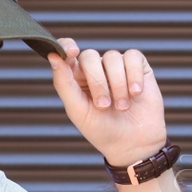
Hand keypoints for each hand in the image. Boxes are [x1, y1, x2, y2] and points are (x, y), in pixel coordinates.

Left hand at [46, 37, 167, 166]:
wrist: (133, 144)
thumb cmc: (101, 130)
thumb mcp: (77, 110)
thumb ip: (63, 83)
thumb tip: (53, 56)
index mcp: (75, 78)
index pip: (66, 51)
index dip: (67, 46)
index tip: (73, 52)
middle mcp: (95, 69)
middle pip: (90, 56)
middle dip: (97, 82)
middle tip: (104, 106)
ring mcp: (117, 67)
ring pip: (113, 57)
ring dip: (118, 84)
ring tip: (122, 107)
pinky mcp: (138, 68)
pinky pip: (133, 57)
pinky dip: (134, 76)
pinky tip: (135, 93)